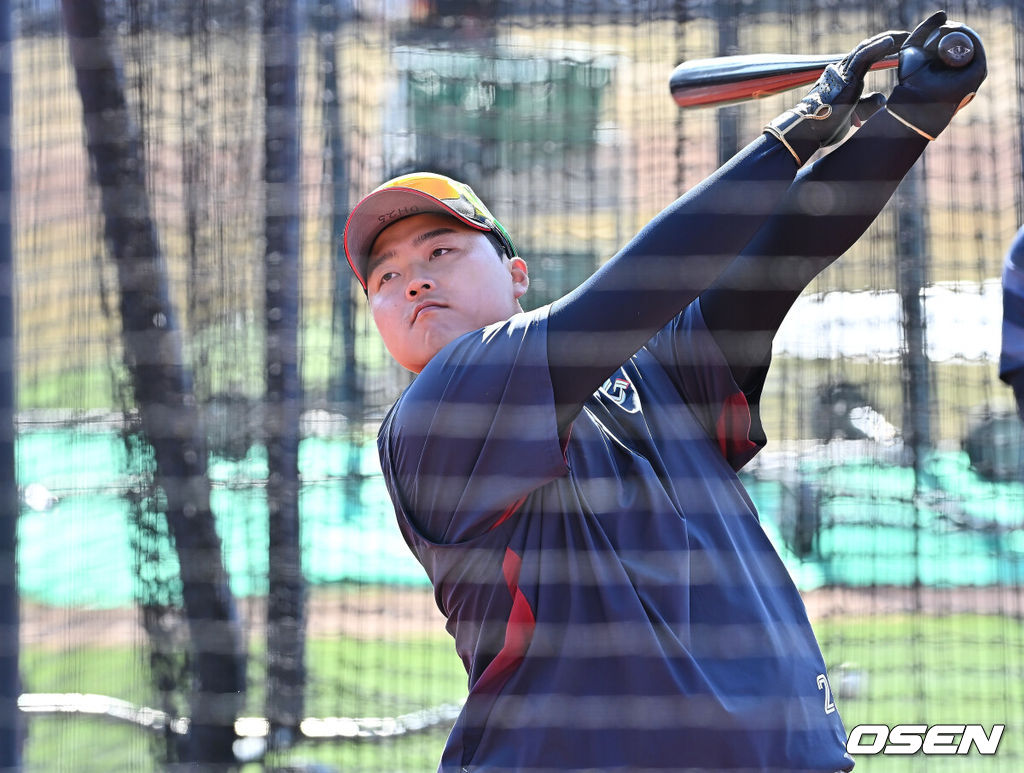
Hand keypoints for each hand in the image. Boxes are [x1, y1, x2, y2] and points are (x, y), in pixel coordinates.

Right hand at [764, 29, 907, 165]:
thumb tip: (883, 98)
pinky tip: (892, 41)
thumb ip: (867, 105)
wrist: (806, 131)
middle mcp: (842, 71)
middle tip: (906, 37)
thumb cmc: (823, 127)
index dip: (882, 50)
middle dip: (888, 41)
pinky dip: (878, 47)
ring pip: (866, 48)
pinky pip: (864, 56)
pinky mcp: (845, 77)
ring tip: (905, 36)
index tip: (900, 48)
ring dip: (887, 40)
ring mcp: (842, 72)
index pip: (865, 58)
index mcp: (843, 79)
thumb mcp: (852, 114)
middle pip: (868, 49)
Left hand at [886, 11, 986, 139]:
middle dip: (954, 30)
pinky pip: (976, 47)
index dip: (949, 30)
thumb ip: (924, 30)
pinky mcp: (979, 72)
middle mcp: (965, 66)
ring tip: (941, 33)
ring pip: (971, 41)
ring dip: (958, 32)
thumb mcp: (913, 48)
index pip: (958, 38)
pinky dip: (966, 36)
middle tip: (940, 30)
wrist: (913, 99)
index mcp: (952, 62)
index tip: (938, 28)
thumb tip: (944, 14)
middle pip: (965, 39)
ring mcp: (973, 70)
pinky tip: (950, 35)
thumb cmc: (911, 79)